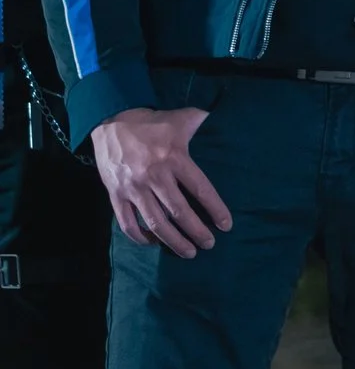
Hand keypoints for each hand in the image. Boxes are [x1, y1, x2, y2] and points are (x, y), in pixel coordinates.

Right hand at [92, 107, 225, 255]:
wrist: (111, 120)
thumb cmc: (152, 122)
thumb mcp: (181, 118)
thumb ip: (204, 121)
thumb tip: (229, 116)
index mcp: (175, 158)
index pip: (200, 190)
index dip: (215, 210)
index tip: (226, 226)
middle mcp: (154, 176)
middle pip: (179, 212)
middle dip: (196, 232)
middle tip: (209, 245)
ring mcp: (133, 187)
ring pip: (155, 222)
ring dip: (172, 241)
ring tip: (188, 252)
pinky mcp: (115, 194)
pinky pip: (127, 222)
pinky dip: (140, 237)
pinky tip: (154, 243)